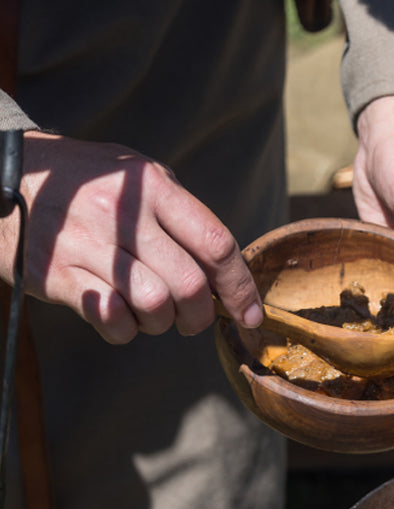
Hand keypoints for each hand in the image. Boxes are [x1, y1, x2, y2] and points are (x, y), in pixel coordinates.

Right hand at [0, 131, 263, 343]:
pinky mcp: (56, 274)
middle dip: (200, 316)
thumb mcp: (136, 179)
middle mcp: (121, 213)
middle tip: (191, 320)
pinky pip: (113, 319)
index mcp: (152, 186)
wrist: (2, 176)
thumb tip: (228, 274)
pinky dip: (125, 329)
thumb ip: (181, 217)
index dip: (240, 288)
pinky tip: (118, 315)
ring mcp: (86, 243)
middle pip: (190, 285)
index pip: (216, 244)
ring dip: (160, 323)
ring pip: (154, 305)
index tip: (251, 316)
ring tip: (149, 312)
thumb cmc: (88, 186)